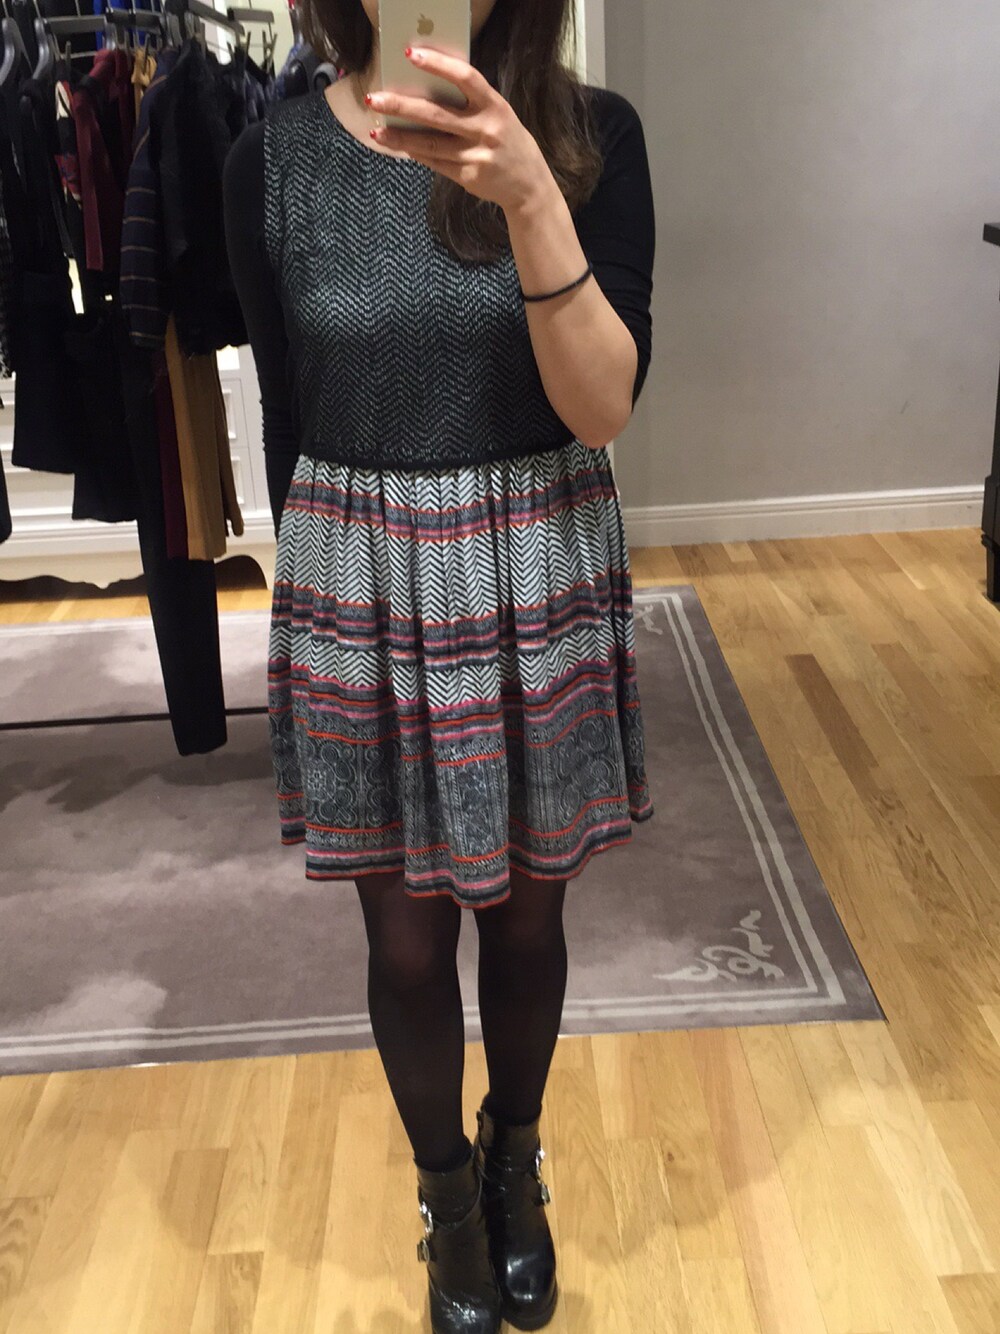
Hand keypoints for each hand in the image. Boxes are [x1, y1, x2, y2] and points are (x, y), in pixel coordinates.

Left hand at [366, 46, 552, 213]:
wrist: (527, 182)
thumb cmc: (505, 138)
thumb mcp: (496, 112)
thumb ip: (468, 102)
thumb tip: (424, 91)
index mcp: (494, 105)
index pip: (465, 78)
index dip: (438, 64)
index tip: (410, 54)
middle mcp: (485, 130)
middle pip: (436, 115)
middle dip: (402, 106)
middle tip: (375, 98)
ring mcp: (476, 156)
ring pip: (429, 144)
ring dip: (399, 137)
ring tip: (376, 130)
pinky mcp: (468, 176)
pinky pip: (435, 163)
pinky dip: (415, 153)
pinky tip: (399, 145)